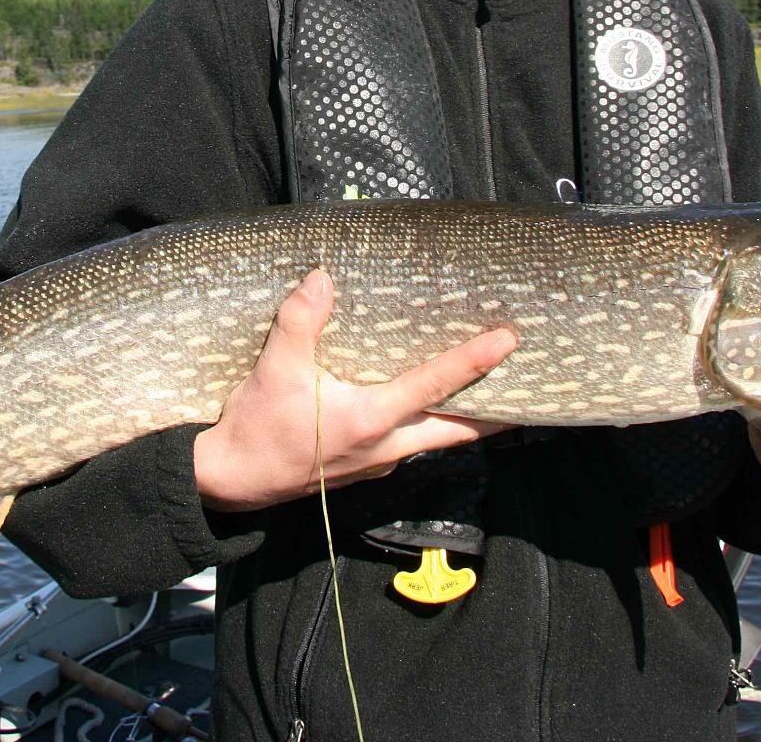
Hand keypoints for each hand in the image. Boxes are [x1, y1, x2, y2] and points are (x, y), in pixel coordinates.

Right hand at [193, 268, 519, 512]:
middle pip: (457, 432)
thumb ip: (301, 320)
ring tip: (484, 399)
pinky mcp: (361, 471)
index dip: (476, 361)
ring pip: (433, 441)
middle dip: (496, 415)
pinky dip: (422, 428)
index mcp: (372, 418)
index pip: (437, 384)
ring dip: (460, 422)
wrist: (231, 482)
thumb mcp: (276, 367)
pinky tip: (415, 410)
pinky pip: (404, 447)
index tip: (509, 341)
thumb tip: (322, 278)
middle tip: (530, 394)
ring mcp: (375, 464)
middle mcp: (385, 447)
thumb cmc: (257, 427)